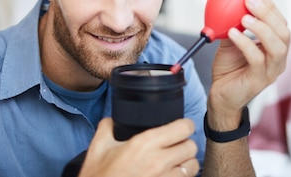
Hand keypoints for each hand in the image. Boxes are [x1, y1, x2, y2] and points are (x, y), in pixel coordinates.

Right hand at [78, 117, 198, 176]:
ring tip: (176, 163)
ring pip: (192, 166)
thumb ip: (107, 128)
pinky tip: (169, 175)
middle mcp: (158, 162)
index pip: (183, 128)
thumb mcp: (98, 149)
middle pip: (191, 146)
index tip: (180, 127)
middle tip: (176, 145)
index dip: (184, 125)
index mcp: (144, 144)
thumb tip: (113, 120)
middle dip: (185, 144)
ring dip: (186, 163)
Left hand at [208, 0, 289, 122]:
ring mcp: (272, 71)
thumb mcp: (232, 39)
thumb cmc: (229, 67)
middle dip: (268, 13)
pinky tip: (232, 33)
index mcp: (275, 47)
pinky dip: (245, 43)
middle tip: (250, 0)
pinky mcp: (260, 80)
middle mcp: (278, 58)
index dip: (270, 6)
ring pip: (277, 47)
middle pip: (283, 32)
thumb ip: (236, 22)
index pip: (280, 22)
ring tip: (244, 17)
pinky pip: (257, 59)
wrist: (220, 95)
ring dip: (262, 28)